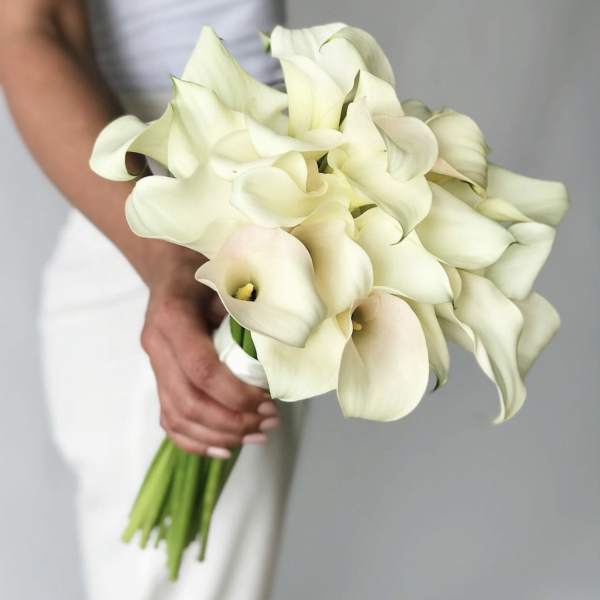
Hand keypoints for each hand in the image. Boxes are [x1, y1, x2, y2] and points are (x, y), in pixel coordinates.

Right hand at [139, 245, 278, 457]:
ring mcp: (154, 363)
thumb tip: (288, 337)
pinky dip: (195, 440)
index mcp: (172, 317)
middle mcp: (156, 344)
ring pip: (177, 416)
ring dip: (219, 434)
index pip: (202, 370)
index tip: (267, 402)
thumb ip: (248, 305)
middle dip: (232, 420)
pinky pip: (169, 418)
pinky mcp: (159, 376)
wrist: (170, 264)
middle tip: (269, 423)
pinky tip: (224, 447)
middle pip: (188, 402)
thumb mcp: (228, 275)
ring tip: (256, 435)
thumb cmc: (205, 265)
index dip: (236, 395)